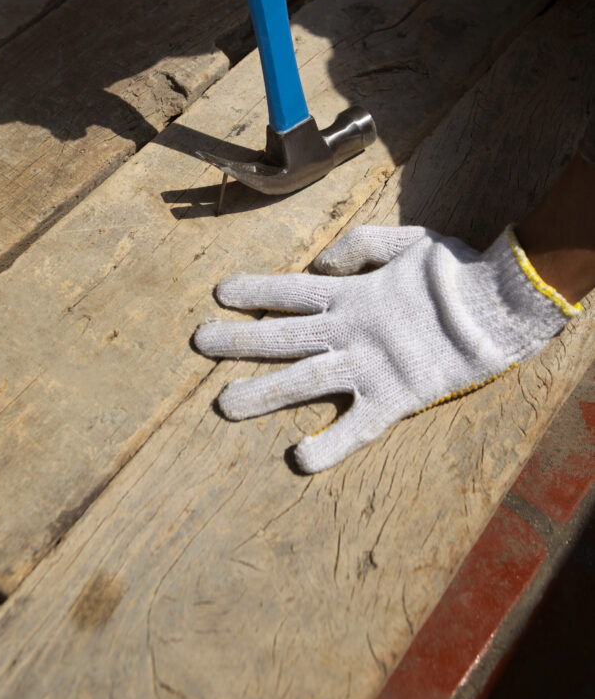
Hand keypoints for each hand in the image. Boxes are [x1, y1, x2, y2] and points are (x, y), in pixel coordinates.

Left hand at [195, 225, 581, 472]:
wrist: (497, 307)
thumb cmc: (454, 270)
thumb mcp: (404, 239)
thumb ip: (357, 246)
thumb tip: (317, 263)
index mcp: (351, 293)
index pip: (289, 291)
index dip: (253, 290)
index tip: (219, 293)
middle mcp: (348, 331)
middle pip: (281, 336)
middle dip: (237, 339)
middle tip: (201, 342)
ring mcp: (367, 368)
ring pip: (302, 382)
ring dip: (260, 393)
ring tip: (222, 405)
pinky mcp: (392, 400)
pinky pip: (354, 429)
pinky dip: (328, 446)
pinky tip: (298, 459)